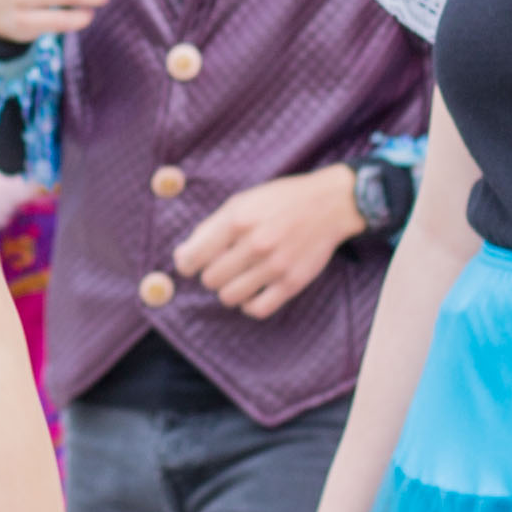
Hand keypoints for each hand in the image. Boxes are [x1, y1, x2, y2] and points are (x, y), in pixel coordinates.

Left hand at [175, 167, 361, 316]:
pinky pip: (258, 309)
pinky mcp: (293, 283)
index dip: (187, 264)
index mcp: (238, 220)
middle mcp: (255, 244)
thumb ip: (210, 228)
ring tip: (237, 279)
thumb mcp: (241, 202)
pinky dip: (248, 306)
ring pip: (230, 297)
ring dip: (228, 291)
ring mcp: (275, 265)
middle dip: (210, 275)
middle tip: (222, 266)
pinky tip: (252, 293)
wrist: (329, 204)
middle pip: (210, 280)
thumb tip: (182, 257)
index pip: (193, 257)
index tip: (193, 264)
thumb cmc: (279, 202)